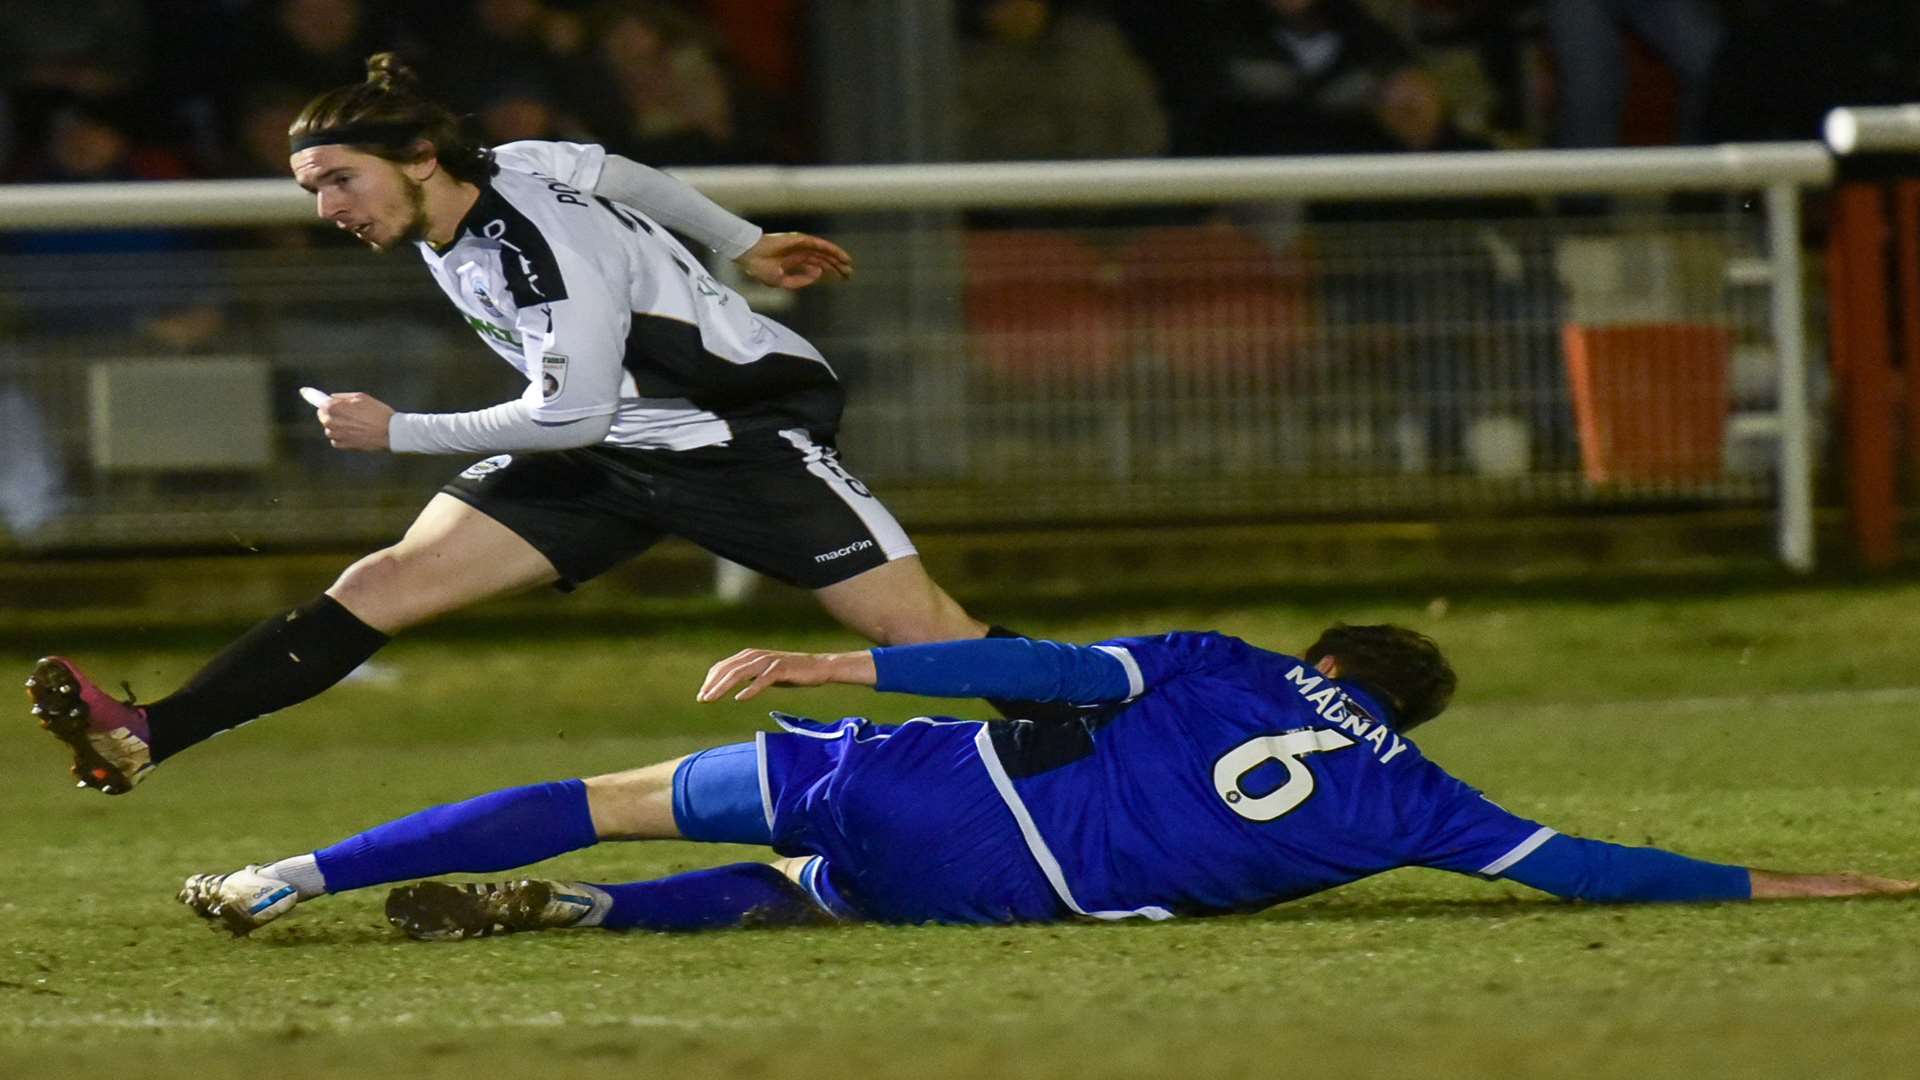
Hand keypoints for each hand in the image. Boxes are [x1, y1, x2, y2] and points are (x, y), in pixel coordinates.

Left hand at [314, 392, 394, 450]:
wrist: (391, 432)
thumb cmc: (378, 412)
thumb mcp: (361, 397)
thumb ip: (342, 397)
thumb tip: (331, 398)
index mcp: (335, 408)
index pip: (321, 404)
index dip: (319, 400)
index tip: (303, 392)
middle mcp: (332, 422)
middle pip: (324, 418)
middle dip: (332, 415)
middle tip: (347, 414)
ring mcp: (337, 435)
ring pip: (330, 430)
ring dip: (337, 427)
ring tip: (354, 425)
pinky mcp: (344, 445)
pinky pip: (336, 441)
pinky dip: (342, 437)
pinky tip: (354, 434)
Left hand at [697, 648, 875, 702]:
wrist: (819, 667)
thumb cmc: (791, 672)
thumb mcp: (765, 673)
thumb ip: (749, 675)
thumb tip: (730, 685)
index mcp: (750, 656)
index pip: (724, 666)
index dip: (710, 680)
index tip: (701, 696)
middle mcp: (757, 655)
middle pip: (728, 669)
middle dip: (712, 685)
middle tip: (702, 699)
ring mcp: (769, 661)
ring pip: (740, 673)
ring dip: (724, 686)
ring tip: (712, 699)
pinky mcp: (781, 669)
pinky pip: (763, 679)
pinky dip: (751, 688)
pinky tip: (740, 698)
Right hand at [735, 232, 852, 289]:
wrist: (750, 256)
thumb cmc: (760, 268)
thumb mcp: (782, 281)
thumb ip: (800, 280)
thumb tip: (818, 274)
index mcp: (794, 262)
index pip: (816, 265)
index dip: (829, 272)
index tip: (841, 279)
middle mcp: (800, 252)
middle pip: (823, 259)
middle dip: (836, 267)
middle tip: (849, 275)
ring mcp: (800, 245)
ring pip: (823, 252)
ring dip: (837, 258)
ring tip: (849, 266)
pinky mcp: (800, 240)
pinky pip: (819, 245)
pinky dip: (831, 250)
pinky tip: (841, 256)